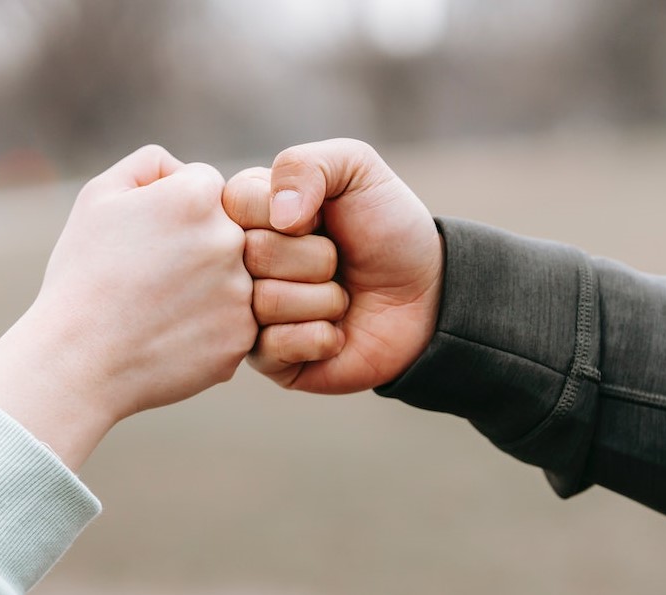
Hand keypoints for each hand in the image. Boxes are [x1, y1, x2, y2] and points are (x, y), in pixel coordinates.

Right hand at [0, 145, 255, 467]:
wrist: (77, 359)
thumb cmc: (82, 275)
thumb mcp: (98, 197)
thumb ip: (150, 165)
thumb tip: (184, 168)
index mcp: (198, 196)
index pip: (205, 187)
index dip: (171, 213)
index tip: (144, 241)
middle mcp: (230, 239)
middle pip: (226, 231)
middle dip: (194, 249)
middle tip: (150, 279)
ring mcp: (241, 292)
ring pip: (233, 278)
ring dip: (204, 289)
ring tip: (157, 309)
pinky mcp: (241, 337)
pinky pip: (233, 322)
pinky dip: (206, 329)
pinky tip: (168, 336)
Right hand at [222, 138, 442, 393]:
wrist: (429, 296)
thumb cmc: (388, 228)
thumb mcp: (355, 169)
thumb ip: (306, 165)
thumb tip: (278, 217)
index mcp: (248, 211)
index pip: (236, 203)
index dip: (289, 211)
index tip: (320, 217)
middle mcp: (239, 262)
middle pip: (253, 254)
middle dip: (316, 257)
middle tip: (338, 261)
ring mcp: (249, 312)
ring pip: (266, 302)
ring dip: (324, 299)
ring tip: (340, 296)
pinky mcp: (267, 359)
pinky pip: (275, 347)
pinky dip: (320, 336)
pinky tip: (336, 332)